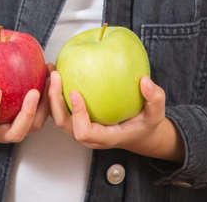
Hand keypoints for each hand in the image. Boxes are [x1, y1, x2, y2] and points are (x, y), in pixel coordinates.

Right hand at [0, 51, 52, 143]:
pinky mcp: (26, 122)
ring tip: (50, 79)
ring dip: (45, 105)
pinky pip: (41, 113)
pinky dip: (48, 96)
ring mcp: (12, 130)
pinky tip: (50, 73)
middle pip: (15, 133)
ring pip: (34, 125)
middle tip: (34, 91)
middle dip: (26, 114)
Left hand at [48, 71, 183, 161]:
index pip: (84, 131)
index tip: (75, 92)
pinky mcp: (77, 119)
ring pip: (57, 115)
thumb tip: (145, 81)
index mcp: (105, 137)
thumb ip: (154, 98)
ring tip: (51, 70)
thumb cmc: (145, 124)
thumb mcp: (156, 114)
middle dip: (54, 101)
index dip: (77, 114)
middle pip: (63, 123)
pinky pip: (61, 107)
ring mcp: (81, 127)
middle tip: (56, 76)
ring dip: (50, 94)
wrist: (139, 133)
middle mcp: (89, 135)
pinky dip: (55, 92)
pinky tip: (57, 71)